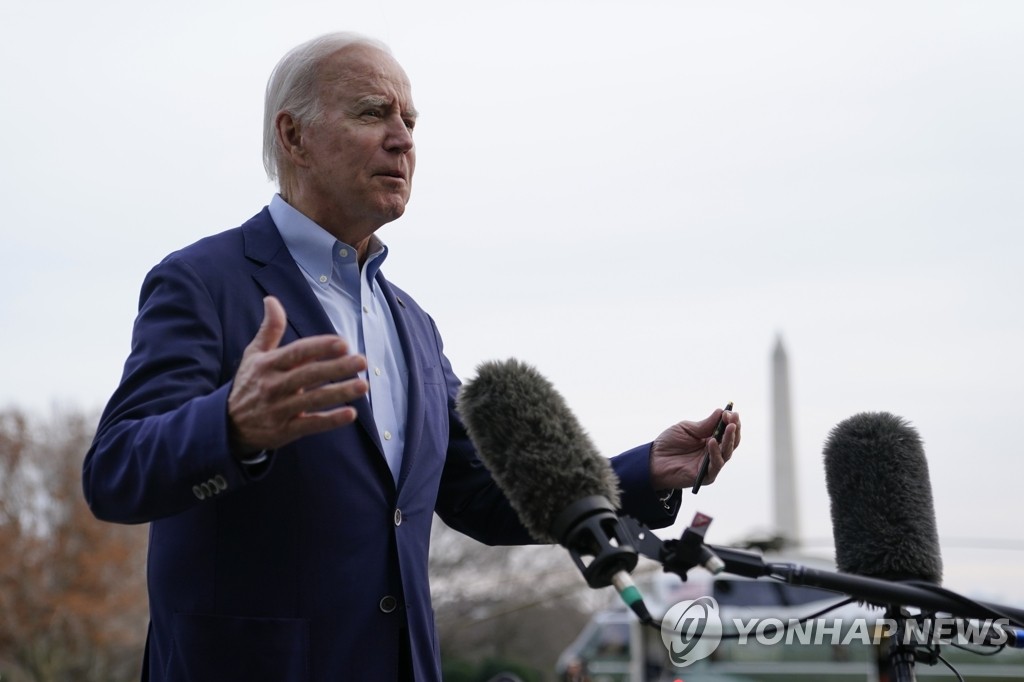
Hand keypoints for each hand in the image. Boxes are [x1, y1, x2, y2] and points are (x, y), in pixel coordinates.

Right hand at [227, 296, 369, 452]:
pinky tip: (350, 414)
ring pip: (313, 400)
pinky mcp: (285, 431)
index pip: (297, 353)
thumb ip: (269, 329)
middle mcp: (273, 386)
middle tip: (362, 361)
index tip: (343, 343)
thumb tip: (271, 299)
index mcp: (268, 365)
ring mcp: (279, 410)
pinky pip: (310, 425)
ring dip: (339, 393)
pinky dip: (330, 421)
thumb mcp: (253, 355)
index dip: (320, 347)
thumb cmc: (249, 383)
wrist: (228, 425)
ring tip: (363, 386)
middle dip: (337, 368)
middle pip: (309, 375)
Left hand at [650, 408, 740, 489]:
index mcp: (711, 439)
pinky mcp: (706, 476)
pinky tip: (712, 441)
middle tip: (734, 419)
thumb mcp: (686, 429)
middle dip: (734, 429)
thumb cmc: (669, 443)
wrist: (653, 461)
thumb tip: (721, 411)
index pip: (727, 431)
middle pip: (731, 442)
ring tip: (729, 427)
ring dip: (729, 439)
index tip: (732, 412)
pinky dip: (715, 452)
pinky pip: (715, 464)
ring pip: (727, 452)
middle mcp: (714, 452)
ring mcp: (711, 464)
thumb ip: (704, 424)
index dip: (731, 422)